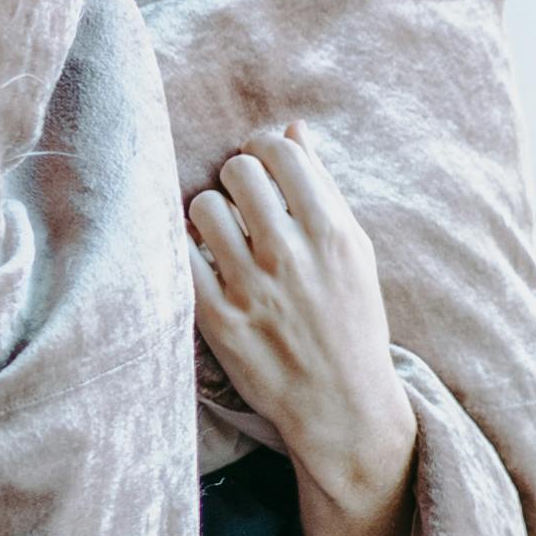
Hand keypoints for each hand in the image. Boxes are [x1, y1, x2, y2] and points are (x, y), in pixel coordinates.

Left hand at [187, 125, 417, 535]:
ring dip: (209, 214)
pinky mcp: (219, 320)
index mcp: (333, 233)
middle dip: (236, 177)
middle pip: (238, 172)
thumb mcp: (354, 252)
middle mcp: (291, 256)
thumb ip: (322, 189)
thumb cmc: (350, 320)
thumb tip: (293, 131)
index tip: (262, 163)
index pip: (282, 152)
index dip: (265, 148)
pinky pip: (181, 256)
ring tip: (222, 234)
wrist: (342, 403)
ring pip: (203, 208)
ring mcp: (252, 289)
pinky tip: (203, 260)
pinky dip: (187, 250)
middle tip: (241, 200)